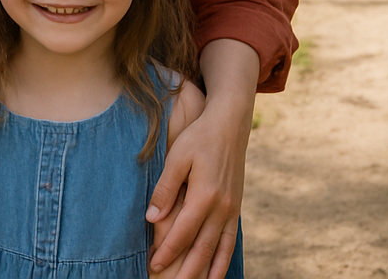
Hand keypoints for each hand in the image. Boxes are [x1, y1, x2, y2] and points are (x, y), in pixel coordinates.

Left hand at [145, 97, 250, 278]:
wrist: (230, 124)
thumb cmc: (199, 137)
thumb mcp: (177, 157)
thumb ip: (165, 189)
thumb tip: (152, 218)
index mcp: (205, 195)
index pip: (183, 232)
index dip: (168, 251)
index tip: (154, 264)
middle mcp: (222, 207)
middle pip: (202, 247)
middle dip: (185, 269)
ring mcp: (232, 209)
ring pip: (218, 249)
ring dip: (206, 272)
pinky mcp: (236, 208)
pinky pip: (230, 241)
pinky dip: (223, 260)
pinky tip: (216, 274)